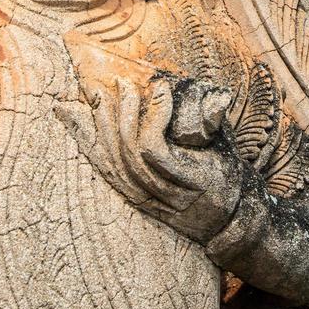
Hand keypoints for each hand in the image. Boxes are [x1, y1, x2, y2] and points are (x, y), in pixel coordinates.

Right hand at [56, 73, 248, 243]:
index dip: (80, 135)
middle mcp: (147, 196)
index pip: (102, 164)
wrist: (245, 220)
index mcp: (140, 194)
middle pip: (109, 157)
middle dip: (98, 119)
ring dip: (125, 115)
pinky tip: (161, 96)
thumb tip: (152, 116)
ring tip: (127, 87)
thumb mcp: (184, 170)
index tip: (63, 108)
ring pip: (129, 151)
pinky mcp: (183, 181)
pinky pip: (155, 148)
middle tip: (96, 88)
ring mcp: (165, 190)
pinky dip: (154, 118)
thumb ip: (164, 149)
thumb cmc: (217, 187)